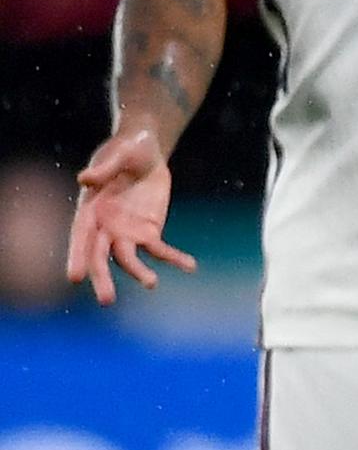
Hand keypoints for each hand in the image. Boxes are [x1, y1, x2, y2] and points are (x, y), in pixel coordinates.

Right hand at [63, 128, 195, 303]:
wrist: (147, 150)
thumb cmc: (125, 149)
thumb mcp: (117, 154)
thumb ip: (104, 169)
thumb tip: (84, 180)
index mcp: (89, 209)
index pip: (79, 236)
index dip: (77, 256)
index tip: (74, 278)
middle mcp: (104, 225)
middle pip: (101, 255)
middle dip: (102, 277)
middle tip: (106, 301)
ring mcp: (127, 231)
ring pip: (129, 258)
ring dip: (139, 272)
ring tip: (153, 283)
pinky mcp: (149, 230)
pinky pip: (160, 249)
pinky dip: (174, 258)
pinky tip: (190, 266)